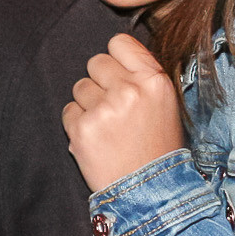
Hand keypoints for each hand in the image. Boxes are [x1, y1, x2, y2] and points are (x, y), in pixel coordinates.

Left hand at [60, 33, 184, 193]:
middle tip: (113, 108)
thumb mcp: (166, 105)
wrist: (151, 192)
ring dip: (88, 105)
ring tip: (108, 127)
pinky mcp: (82, 129)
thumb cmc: (157, 148)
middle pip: (96, 63)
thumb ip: (143, 76)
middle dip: (100, 82)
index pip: (119, 43)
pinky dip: (77, 124)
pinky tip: (96, 139)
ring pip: (80, 87)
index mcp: (154, 81)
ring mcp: (104, 109)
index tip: (117, 75)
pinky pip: (68, 111)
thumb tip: (115, 54)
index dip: (115, 59)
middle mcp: (130, 90)